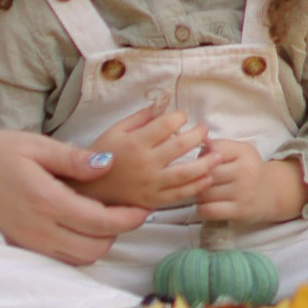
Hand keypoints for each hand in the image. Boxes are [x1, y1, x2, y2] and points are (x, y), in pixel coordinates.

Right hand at [0, 129, 150, 266]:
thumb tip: (109, 164)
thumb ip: (72, 158)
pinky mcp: (21, 247)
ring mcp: (29, 243)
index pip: (100, 222)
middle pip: (94, 249)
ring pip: (78, 259)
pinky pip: (60, 258)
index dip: (127, 218)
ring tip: (106, 218)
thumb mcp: (33, 145)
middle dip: (117, 234)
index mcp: (47, 202)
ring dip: (98, 243)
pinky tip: (79, 226)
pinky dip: (78, 249)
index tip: (142, 207)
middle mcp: (40, 230)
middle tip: (127, 211)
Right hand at [98, 102, 213, 211]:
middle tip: (204, 130)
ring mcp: (152, 184)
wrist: (90, 189)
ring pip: (186, 173)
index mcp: (136, 143)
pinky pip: (180, 194)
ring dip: (206, 163)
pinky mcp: (154, 201)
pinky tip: (207, 178)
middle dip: (197, 135)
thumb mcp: (115, 130)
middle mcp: (146, 164)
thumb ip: (139, 118)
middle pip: (180, 147)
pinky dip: (197, 186)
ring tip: (217, 155)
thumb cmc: (103, 156)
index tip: (183, 116)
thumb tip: (161, 106)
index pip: (166, 126)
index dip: (179, 118)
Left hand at [192, 137, 307, 231]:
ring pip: (205, 192)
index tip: (204, 163)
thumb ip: (219, 146)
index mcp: (244, 152)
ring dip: (198, 195)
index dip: (203, 156)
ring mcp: (243, 192)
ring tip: (202, 194)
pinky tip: (205, 207)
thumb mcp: (239, 152)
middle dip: (197, 178)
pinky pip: (210, 210)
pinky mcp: (240, 211)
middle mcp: (245, 170)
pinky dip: (201, 210)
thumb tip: (199, 146)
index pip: (213, 150)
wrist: (271, 194)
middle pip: (207, 173)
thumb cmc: (248, 170)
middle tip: (198, 181)